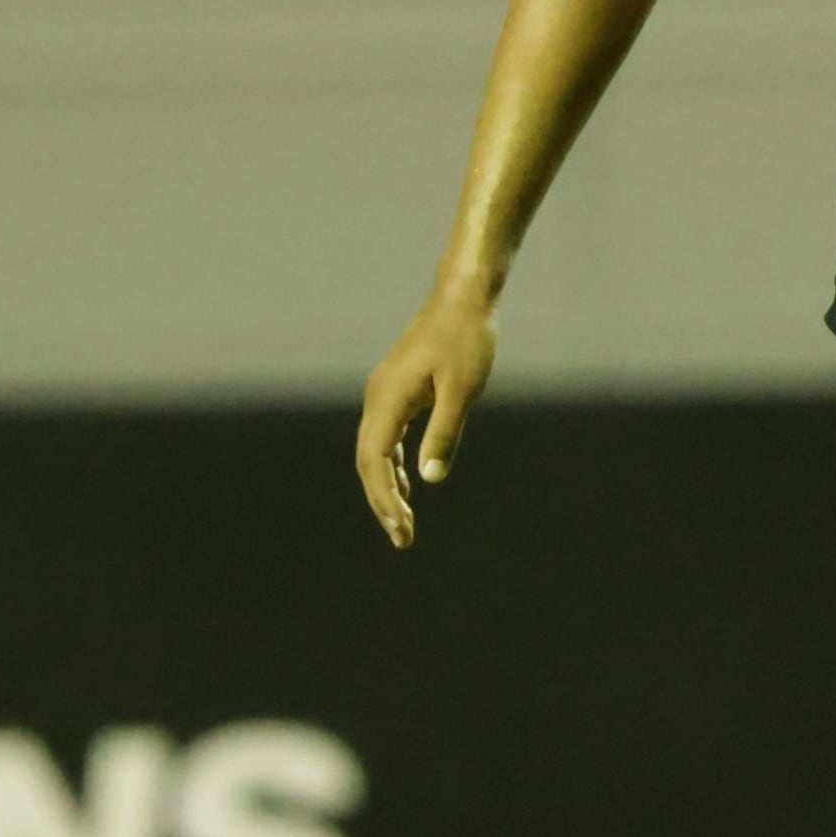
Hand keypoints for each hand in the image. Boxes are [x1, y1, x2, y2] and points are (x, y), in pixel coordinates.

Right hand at [354, 291, 499, 548]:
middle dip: (383, 501)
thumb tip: (429, 480)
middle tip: (403, 537)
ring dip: (387, 485)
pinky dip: (393, 463)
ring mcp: (384, 393)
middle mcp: (377, 398)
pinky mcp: (397, 390)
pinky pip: (386, 436)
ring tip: (403, 520)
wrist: (463, 299)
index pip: (375, 462)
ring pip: (375, 450)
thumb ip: (445, 434)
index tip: (402, 529)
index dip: (385, 499)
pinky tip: (408, 482)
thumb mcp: (462, 391)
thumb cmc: (467, 340)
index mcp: (387, 400)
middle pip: (368, 461)